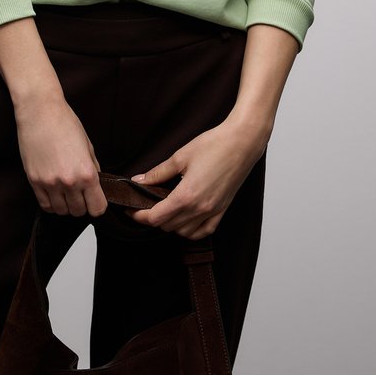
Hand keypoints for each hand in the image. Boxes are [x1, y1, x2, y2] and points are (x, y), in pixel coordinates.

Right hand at [14, 94, 107, 217]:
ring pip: (62, 211)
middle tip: (80, 195)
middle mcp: (69, 182)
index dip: (98, 206)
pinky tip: (54, 194)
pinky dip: (51, 203)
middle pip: (79, 212)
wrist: (40, 112)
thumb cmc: (65, 123)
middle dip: (82, 206)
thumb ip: (93, 168)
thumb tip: (97, 185)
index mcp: (87, 173)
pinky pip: (45, 205)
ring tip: (66, 193)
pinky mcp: (34, 181)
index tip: (95, 200)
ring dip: (66, 206)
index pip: (97, 208)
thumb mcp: (88, 146)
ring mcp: (50, 184)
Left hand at [129, 119, 266, 239]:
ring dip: (171, 225)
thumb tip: (139, 181)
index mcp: (187, 196)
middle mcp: (200, 208)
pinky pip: (204, 231)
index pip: (156, 218)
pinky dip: (191, 230)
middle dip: (153, 218)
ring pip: (184, 232)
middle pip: (168, 226)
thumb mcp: (181, 156)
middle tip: (145, 205)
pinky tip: (185, 220)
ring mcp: (213, 211)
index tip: (131, 209)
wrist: (243, 142)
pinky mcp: (223, 209)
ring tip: (165, 209)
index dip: (139, 216)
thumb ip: (159, 172)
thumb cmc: (215, 145)